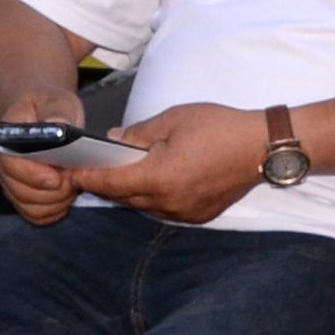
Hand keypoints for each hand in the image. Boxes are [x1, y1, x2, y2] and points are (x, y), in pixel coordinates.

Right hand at [0, 89, 84, 225]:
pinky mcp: (24, 196)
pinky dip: (55, 211)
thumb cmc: (47, 106)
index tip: (57, 178)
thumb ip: (57, 111)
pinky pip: (37, 215)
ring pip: (30, 207)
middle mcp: (4, 164)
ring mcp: (12, 182)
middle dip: (52, 192)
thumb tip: (57, 125)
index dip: (34, 175)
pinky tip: (67, 196)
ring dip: (56, 202)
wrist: (40, 113)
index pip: (11, 164)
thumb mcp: (56, 100)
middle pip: (21, 192)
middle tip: (74, 180)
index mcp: (6, 138)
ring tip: (73, 186)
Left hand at [67, 102, 266, 225]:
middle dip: (105, 184)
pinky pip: (162, 209)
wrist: (262, 147)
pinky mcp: (197, 215)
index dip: (88, 177)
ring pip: (143, 206)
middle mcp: (169, 202)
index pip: (111, 183)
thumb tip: (114, 141)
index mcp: (159, 177)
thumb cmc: (220, 127)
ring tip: (119, 171)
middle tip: (90, 168)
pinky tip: (151, 179)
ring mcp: (184, 213)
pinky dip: (150, 196)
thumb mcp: (174, 119)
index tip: (72, 172)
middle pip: (124, 197)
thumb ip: (139, 133)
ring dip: (128, 191)